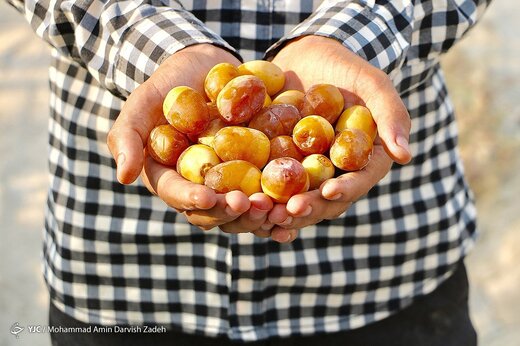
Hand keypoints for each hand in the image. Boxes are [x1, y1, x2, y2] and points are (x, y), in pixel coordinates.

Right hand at [107, 44, 272, 232]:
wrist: (206, 69)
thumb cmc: (169, 86)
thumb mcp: (143, 103)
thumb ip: (127, 136)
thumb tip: (124, 177)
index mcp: (170, 178)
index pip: (178, 195)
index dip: (192, 200)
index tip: (208, 198)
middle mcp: (200, 188)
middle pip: (215, 213)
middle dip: (233, 213)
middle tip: (254, 205)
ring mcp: (229, 184)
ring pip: (244, 211)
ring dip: (261, 215)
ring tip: (279, 209)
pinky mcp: (256, 175)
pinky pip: (268, 195)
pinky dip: (281, 206)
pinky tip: (297, 210)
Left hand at [266, 35, 411, 233]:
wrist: (304, 58)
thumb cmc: (344, 68)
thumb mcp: (371, 83)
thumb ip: (391, 114)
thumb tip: (405, 156)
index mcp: (363, 160)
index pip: (359, 181)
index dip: (347, 189)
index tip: (330, 192)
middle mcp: (335, 172)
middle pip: (325, 199)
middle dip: (309, 208)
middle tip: (289, 211)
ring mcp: (306, 172)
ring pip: (296, 199)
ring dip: (281, 211)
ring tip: (264, 212)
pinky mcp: (279, 166)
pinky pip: (270, 186)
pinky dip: (260, 197)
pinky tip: (246, 203)